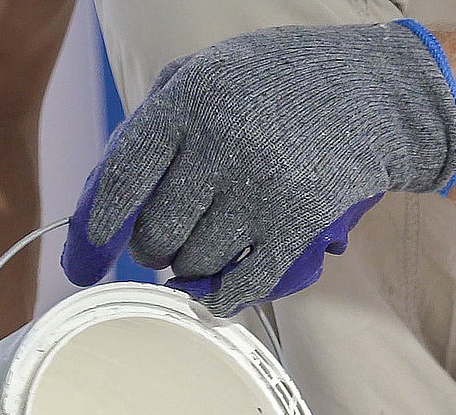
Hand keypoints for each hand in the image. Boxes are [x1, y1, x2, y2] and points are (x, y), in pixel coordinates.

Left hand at [62, 19, 455, 317]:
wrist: (372, 96)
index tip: (84, 262)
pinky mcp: (298, 224)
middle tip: (165, 244)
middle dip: (152, 248)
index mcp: (190, 101)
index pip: (123, 180)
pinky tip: (219, 293)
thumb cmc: (276, 86)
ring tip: (204, 247)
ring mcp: (263, 189)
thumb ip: (155, 126)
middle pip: (157, 233)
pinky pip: (244, 283)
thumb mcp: (207, 75)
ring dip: (190, 269)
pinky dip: (224, 297)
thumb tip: (107, 202)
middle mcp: (223, 145)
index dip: (96, 230)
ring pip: (196, 263)